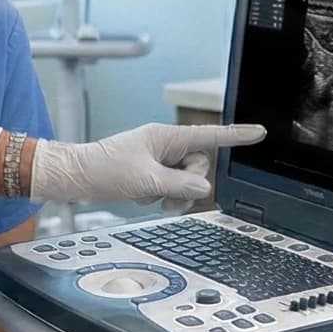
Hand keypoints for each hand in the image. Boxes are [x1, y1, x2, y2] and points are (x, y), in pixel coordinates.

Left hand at [28, 122, 266, 204]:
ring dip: (172, 194)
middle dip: (186, 185)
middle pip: (197, 165)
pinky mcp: (148, 171)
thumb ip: (179, 186)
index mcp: (166, 136)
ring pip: (183, 179)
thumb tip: (203, 189)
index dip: (236, 135)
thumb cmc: (103, 171)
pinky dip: (159, 195)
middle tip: (165, 196)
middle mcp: (163, 144)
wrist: (74, 177)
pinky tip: (140, 197)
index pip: (209, 135)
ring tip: (149, 199)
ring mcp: (156, 158)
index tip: (259, 132)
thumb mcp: (146, 182)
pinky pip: (168, 185)